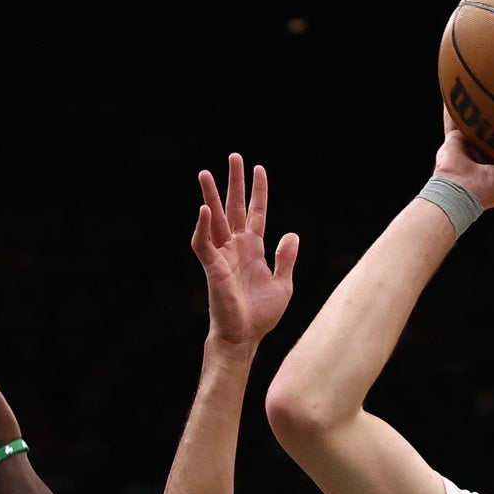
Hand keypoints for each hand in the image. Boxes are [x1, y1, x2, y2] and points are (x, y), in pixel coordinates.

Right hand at [193, 154, 299, 349]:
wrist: (245, 337)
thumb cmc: (261, 314)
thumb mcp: (283, 284)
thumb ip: (286, 259)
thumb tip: (292, 234)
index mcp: (254, 248)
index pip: (256, 213)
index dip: (258, 191)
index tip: (259, 169)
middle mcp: (236, 247)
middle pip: (234, 207)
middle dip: (233, 182)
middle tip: (233, 156)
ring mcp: (223, 255)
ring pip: (214, 219)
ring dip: (210, 195)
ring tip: (204, 172)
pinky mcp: (212, 267)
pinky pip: (203, 243)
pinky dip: (202, 226)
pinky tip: (203, 209)